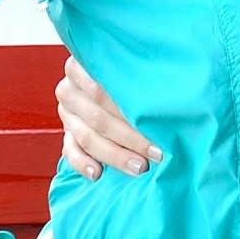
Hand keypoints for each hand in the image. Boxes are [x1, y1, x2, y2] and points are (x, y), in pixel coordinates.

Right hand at [57, 55, 162, 178]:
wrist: (113, 78)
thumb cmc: (135, 72)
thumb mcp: (136, 64)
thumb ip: (145, 74)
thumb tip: (172, 92)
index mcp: (83, 64)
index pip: (103, 90)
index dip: (131, 110)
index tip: (157, 126)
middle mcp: (70, 88)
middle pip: (98, 117)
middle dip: (129, 138)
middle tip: (155, 153)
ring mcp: (66, 112)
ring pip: (87, 137)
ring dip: (114, 155)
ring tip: (139, 167)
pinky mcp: (66, 133)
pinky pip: (70, 152)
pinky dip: (83, 164)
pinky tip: (98, 174)